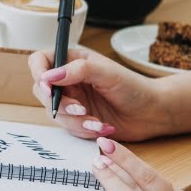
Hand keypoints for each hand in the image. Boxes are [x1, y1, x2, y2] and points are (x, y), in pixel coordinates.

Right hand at [28, 47, 168, 141]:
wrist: (152, 113)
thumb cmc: (134, 87)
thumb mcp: (107, 72)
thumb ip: (78, 70)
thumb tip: (49, 76)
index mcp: (73, 61)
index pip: (41, 61)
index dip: (38, 72)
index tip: (49, 86)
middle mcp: (69, 80)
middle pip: (42, 91)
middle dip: (59, 103)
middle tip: (78, 108)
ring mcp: (72, 101)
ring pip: (54, 113)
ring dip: (74, 120)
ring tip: (96, 121)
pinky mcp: (78, 120)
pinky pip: (68, 128)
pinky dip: (83, 130)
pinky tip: (101, 127)